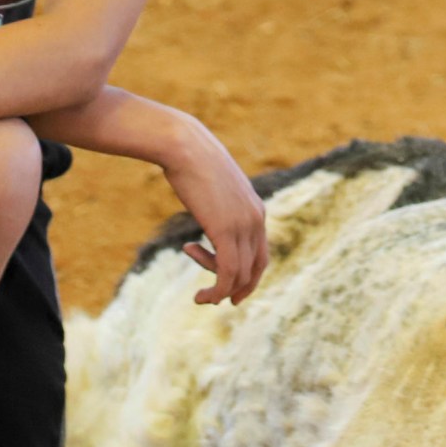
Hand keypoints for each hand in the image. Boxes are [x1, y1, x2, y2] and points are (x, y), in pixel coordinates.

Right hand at [162, 117, 269, 304]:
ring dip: (221, 292)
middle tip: (215, 300)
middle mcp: (256, 219)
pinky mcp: (225, 230)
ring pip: (240, 274)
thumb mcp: (212, 187)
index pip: (261, 253)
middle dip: (239, 289)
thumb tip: (209, 210)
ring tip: (198, 297)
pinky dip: (216, 290)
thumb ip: (218, 203)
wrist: (184, 146)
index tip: (230, 290)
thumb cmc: (192, 162)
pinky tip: (198, 296)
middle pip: (256, 268)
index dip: (249, 276)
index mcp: (256, 209)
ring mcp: (243, 225)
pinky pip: (227, 272)